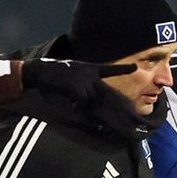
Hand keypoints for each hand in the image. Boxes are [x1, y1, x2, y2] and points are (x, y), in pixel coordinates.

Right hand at [20, 58, 136, 104]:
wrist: (41, 71)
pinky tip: (71, 105)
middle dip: (108, 104)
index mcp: (89, 69)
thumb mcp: (71, 79)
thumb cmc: (53, 77)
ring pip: (93, 99)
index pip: (110, 69)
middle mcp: (90, 73)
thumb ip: (81, 88)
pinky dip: (78, 106)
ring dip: (84, 105)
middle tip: (97, 110)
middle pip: (104, 92)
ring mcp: (85, 79)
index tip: (135, 66)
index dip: (123, 68)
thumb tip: (84, 104)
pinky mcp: (78, 86)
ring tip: (72, 102)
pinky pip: (83, 102)